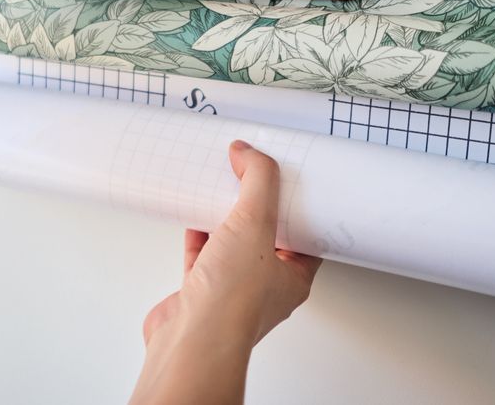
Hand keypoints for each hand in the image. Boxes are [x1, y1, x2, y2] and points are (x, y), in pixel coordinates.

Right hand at [130, 141, 320, 403]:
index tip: (286, 180)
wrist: (190, 341)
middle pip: (266, 237)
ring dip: (227, 220)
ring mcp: (230, 291)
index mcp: (292, 277)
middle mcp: (264, 287)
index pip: (304, 235)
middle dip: (258, 209)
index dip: (297, 206)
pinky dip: (197, 235)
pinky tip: (193, 217)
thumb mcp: (254, 222)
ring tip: (223, 190)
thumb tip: (249, 153)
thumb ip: (256, 181)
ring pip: (232, 246)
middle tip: (253, 180)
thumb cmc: (232, 303)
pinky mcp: (198, 293)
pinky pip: (201, 257)